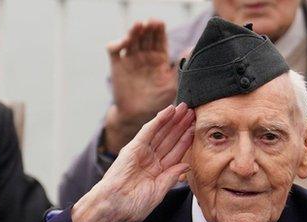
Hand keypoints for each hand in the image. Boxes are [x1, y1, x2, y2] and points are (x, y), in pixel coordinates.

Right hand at [72, 103, 193, 221]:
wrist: (113, 207)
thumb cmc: (132, 206)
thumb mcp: (158, 192)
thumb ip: (171, 177)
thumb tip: (186, 166)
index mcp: (157, 171)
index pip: (175, 152)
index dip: (186, 140)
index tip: (196, 129)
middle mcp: (150, 160)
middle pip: (170, 139)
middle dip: (182, 126)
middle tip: (193, 111)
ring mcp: (142, 153)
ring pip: (162, 132)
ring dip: (173, 120)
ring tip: (185, 107)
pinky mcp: (133, 148)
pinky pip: (149, 131)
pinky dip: (159, 120)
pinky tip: (169, 111)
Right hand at [104, 19, 178, 153]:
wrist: (138, 115)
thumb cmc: (158, 102)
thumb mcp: (172, 85)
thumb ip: (180, 69)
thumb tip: (192, 52)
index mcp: (159, 59)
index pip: (159, 40)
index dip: (159, 31)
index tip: (160, 24)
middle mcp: (144, 56)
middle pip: (145, 36)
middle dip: (148, 28)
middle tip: (152, 22)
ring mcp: (130, 59)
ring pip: (131, 39)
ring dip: (134, 31)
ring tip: (140, 25)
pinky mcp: (117, 65)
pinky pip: (114, 50)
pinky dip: (118, 43)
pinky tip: (125, 42)